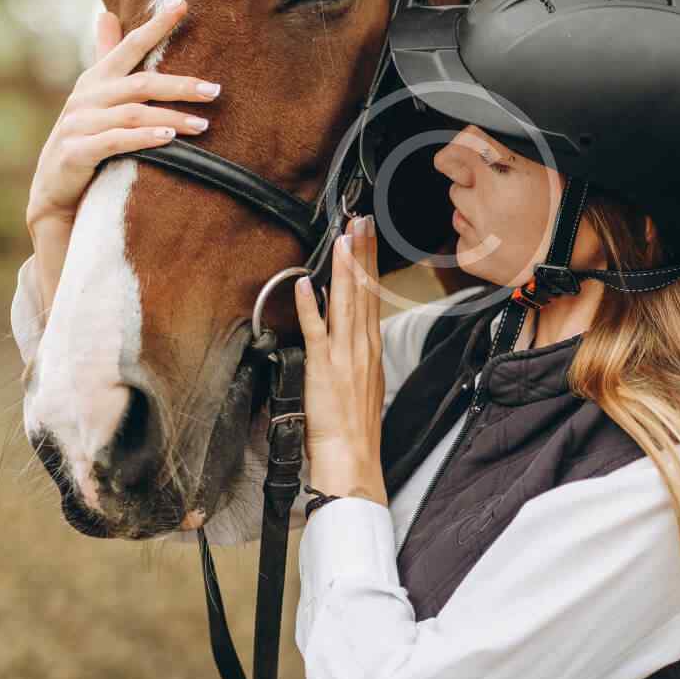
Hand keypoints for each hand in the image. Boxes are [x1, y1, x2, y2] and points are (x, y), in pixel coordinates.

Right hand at [25, 0, 221, 230]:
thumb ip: (105, 58)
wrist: (54, 193)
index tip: (183, 4)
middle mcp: (85, 97)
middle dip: (180, 85)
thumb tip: (108, 14)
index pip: (129, 46)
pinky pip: (116, 142)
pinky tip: (170, 139)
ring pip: (133, 114)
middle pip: (140, 84)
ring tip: (204, 125)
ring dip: (172, 118)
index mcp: (95, 80)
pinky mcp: (76, 152)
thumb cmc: (84, 140)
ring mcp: (78, 124)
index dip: (155, 25)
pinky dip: (144, 139)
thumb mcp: (94, 98)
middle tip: (215, 90)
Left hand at [293, 214, 387, 506]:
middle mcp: (361, 346)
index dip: (369, 261)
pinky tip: (307, 282)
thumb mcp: (364, 384)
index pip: (371, 294)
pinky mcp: (323, 368)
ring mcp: (343, 355)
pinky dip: (311, 305)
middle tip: (360, 219)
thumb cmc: (355, 429)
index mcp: (370, 348)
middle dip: (362, 251)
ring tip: (344, 237)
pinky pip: (316, 330)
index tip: (367, 234)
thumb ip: (357, 354)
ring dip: (344, 267)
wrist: (353, 459)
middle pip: (363, 289)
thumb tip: (351, 333)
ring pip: (346, 301)